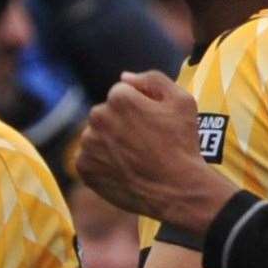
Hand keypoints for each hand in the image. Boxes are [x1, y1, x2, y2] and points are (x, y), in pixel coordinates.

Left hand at [76, 71, 235, 233]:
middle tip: (144, 144)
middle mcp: (98, 117)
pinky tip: (123, 170)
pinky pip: (89, 158)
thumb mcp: (182, 101)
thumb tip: (124, 76)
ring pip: (96, 136)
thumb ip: (153, 79)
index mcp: (119, 97)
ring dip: (110, 143)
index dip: (140, 108)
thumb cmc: (183, 145)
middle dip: (121, 123)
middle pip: (106, 113)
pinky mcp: (83, 168)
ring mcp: (89, 144)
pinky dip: (102, 163)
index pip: (122, 94)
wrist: (177, 190)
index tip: (153, 126)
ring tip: (134, 159)